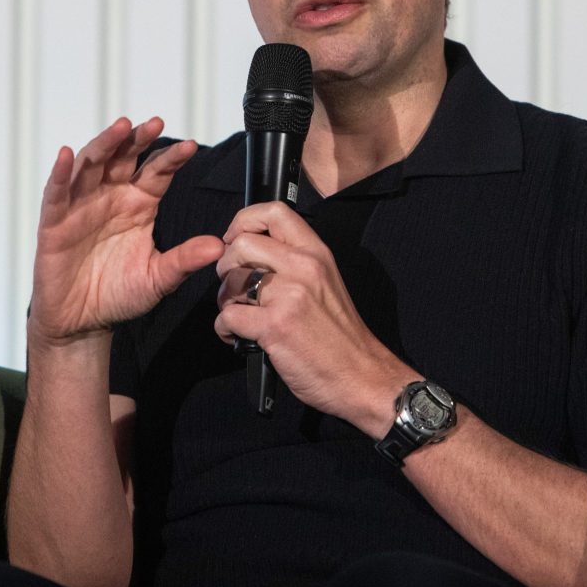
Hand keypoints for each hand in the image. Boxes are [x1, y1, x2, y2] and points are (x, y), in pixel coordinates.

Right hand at [30, 117, 224, 347]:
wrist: (83, 322)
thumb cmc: (119, 295)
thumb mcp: (158, 278)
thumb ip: (184, 260)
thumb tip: (218, 247)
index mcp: (139, 205)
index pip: (157, 173)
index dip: (172, 159)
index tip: (191, 147)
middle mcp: (111, 197)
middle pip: (125, 158)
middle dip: (138, 139)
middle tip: (155, 123)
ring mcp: (81, 206)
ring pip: (92, 165)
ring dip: (105, 144)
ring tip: (121, 127)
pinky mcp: (54, 222)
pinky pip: (56, 192)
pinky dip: (61, 172)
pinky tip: (68, 154)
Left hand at [212, 202, 414, 431]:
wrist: (361, 375)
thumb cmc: (340, 335)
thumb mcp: (326, 282)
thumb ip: (294, 262)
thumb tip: (250, 252)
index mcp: (316, 253)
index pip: (273, 211)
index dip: (243, 221)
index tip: (235, 239)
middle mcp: (303, 267)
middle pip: (240, 244)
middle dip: (226, 266)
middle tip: (236, 287)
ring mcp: (288, 295)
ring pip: (229, 281)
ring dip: (225, 300)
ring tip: (241, 315)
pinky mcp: (274, 326)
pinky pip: (227, 317)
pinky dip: (226, 329)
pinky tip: (240, 337)